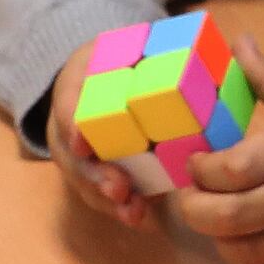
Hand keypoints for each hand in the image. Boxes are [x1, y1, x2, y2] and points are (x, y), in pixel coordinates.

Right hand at [45, 52, 166, 229]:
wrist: (88, 77)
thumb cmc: (109, 61)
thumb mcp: (117, 44)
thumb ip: (144, 44)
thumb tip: (197, 44)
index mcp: (74, 87)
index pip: (67, 105)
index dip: (73, 124)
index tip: (82, 143)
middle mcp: (68, 126)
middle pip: (74, 157)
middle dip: (95, 176)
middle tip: (119, 188)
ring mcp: (77, 154)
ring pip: (86, 183)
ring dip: (109, 201)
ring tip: (133, 214)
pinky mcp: (93, 172)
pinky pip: (100, 193)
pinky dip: (118, 208)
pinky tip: (140, 219)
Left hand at [177, 63, 263, 263]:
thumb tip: (239, 43)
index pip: (235, 167)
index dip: (201, 173)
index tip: (195, 167)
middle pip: (236, 215)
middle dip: (197, 214)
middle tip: (190, 204)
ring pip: (255, 252)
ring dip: (224, 244)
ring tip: (220, 228)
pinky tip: (254, 251)